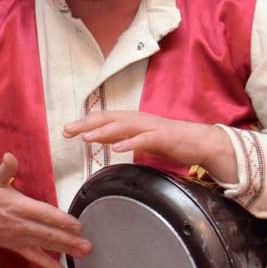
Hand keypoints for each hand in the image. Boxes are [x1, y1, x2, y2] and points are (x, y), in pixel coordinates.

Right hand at [0, 153, 90, 267]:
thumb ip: (4, 169)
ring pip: (45, 245)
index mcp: (17, 206)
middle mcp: (20, 224)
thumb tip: (9, 156)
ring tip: (82, 253)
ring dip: (65, 250)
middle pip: (47, 233)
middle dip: (68, 239)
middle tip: (87, 244)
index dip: (60, 220)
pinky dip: (47, 265)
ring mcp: (18, 237)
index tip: (76, 225)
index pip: (43, 214)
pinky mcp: (16, 246)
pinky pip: (33, 257)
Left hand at [63, 111, 234, 180]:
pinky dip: (130, 143)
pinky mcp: (163, 137)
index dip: (84, 123)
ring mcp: (151, 127)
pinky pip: (145, 139)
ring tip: (86, 138)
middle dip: (86, 124)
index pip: (103, 119)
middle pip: (108, 118)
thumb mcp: (136, 138)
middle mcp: (138, 120)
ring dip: (104, 131)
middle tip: (67, 131)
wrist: (200, 142)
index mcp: (131, 120)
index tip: (65, 131)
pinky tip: (117, 149)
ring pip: (124, 126)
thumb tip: (95, 136)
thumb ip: (117, 136)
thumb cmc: (167, 141)